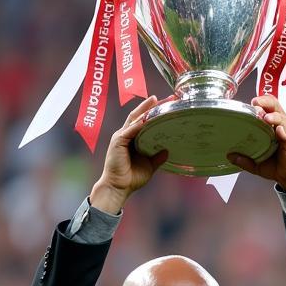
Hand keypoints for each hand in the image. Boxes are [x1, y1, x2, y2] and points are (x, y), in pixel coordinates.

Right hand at [89, 97, 170, 213]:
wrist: (119, 187)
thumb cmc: (131, 178)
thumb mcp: (149, 166)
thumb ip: (157, 158)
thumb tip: (168, 151)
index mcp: (132, 140)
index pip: (142, 122)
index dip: (151, 113)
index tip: (164, 105)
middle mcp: (125, 135)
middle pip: (138, 116)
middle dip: (148, 106)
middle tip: (161, 98)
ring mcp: (120, 137)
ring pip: (134, 120)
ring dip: (144, 110)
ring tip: (155, 102)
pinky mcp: (118, 142)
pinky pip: (129, 130)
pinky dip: (138, 124)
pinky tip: (147, 119)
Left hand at [228, 95, 285, 187]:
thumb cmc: (276, 166)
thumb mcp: (256, 163)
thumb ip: (244, 160)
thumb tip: (230, 156)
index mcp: (273, 124)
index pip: (268, 106)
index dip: (261, 102)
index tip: (252, 104)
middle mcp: (282, 124)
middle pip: (275, 105)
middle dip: (266, 102)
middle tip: (256, 104)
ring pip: (282, 118)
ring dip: (274, 117)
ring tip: (266, 118)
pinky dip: (284, 131)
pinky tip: (279, 130)